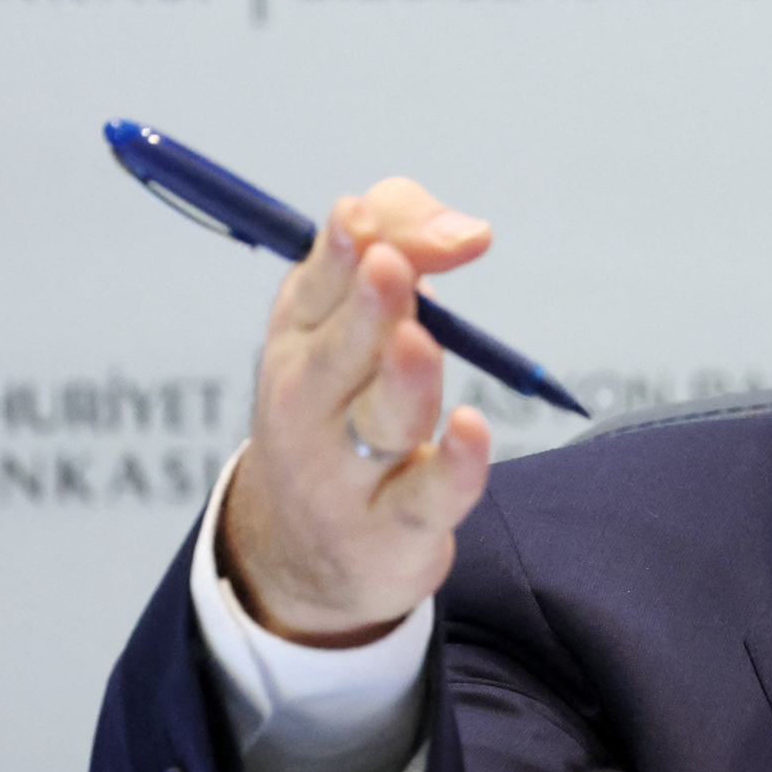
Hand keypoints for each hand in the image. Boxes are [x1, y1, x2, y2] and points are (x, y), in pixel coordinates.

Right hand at [217, 180, 495, 646]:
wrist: (302, 554)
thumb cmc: (340, 408)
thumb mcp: (352, 317)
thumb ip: (403, 244)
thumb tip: (466, 229)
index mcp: (299, 340)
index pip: (317, 289)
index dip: (343, 249)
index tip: (361, 217)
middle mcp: (310, 404)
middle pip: (339, 352)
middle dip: (365, 307)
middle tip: (389, 265)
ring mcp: (346, 471)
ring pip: (380, 418)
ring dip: (402, 378)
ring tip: (417, 341)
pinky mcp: (394, 528)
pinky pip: (428, 493)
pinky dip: (454, 462)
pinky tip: (472, 428)